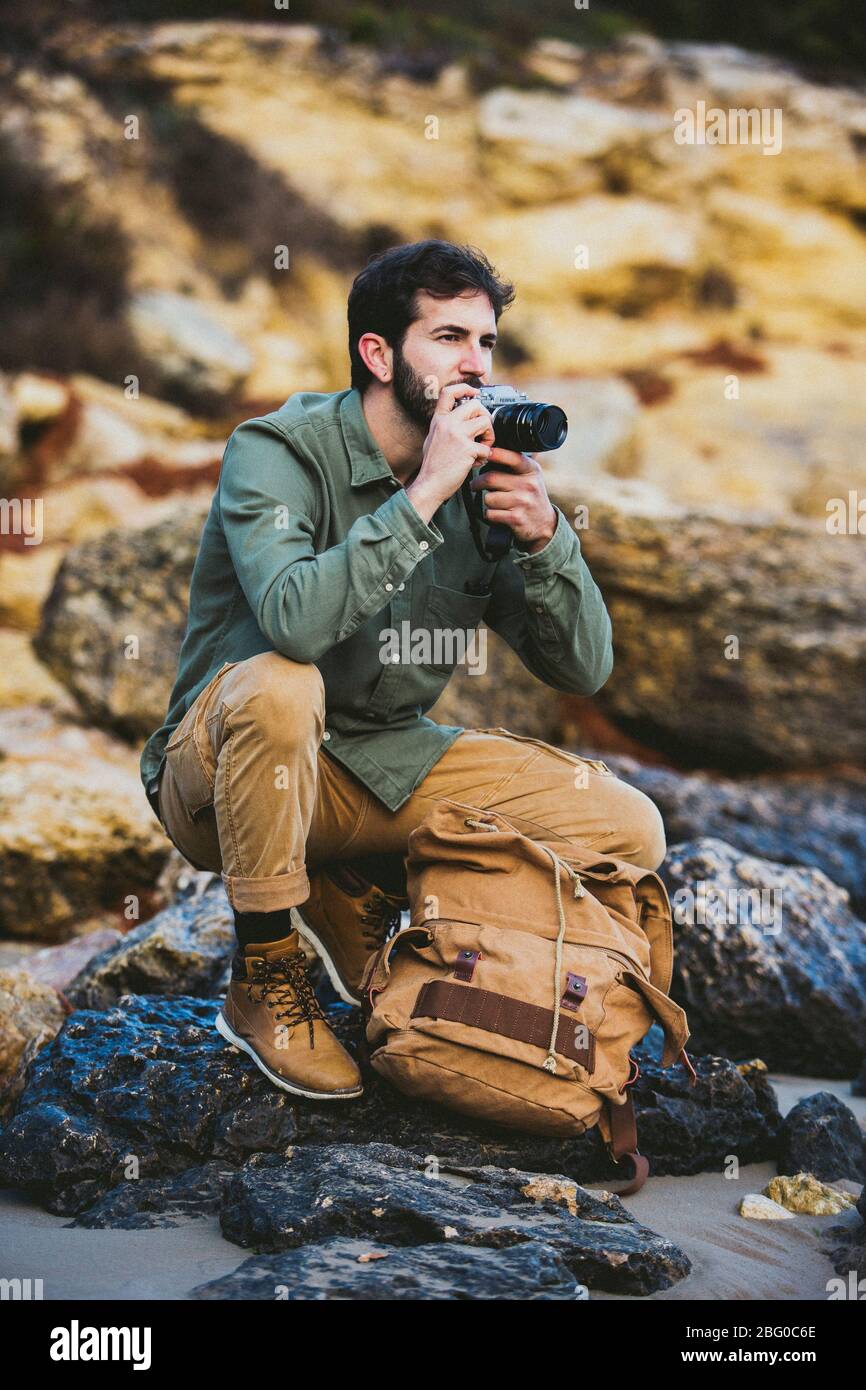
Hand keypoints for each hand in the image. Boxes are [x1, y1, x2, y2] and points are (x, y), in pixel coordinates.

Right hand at [405, 383, 493, 522]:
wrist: (429, 484)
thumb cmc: (433, 465)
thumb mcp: (433, 438)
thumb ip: (446, 426)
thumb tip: (463, 420)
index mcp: (439, 420)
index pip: (449, 392)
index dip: (465, 388)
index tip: (475, 393)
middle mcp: (447, 423)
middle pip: (475, 404)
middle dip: (485, 417)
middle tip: (483, 432)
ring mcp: (457, 435)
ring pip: (485, 421)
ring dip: (489, 436)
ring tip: (482, 447)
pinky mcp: (466, 449)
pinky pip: (486, 447)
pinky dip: (485, 456)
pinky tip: (475, 462)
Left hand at [469, 447, 556, 551]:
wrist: (544, 523)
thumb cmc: (532, 496)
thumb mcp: (531, 476)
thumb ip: (515, 464)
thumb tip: (491, 451)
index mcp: (531, 470)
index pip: (512, 457)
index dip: (496, 454)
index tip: (486, 453)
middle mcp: (528, 485)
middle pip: (491, 478)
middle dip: (477, 483)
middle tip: (475, 485)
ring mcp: (523, 502)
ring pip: (489, 498)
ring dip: (487, 501)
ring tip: (494, 502)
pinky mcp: (516, 518)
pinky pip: (491, 513)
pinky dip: (490, 515)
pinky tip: (498, 513)